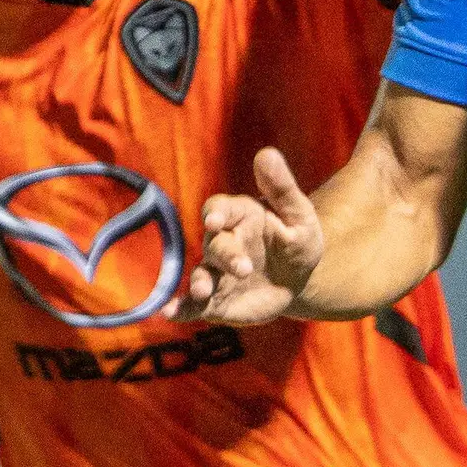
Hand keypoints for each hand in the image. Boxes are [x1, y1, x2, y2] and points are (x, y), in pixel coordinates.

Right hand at [179, 146, 325, 324]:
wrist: (299, 280)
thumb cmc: (297, 240)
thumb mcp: (299, 215)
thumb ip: (282, 188)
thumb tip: (267, 153)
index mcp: (239, 216)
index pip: (220, 209)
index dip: (216, 213)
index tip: (217, 220)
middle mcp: (222, 241)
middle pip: (214, 244)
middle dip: (225, 255)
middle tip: (244, 267)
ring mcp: (216, 272)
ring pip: (200, 274)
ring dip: (198, 282)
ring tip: (202, 291)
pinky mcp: (214, 300)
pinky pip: (192, 304)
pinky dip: (179, 308)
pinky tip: (167, 313)